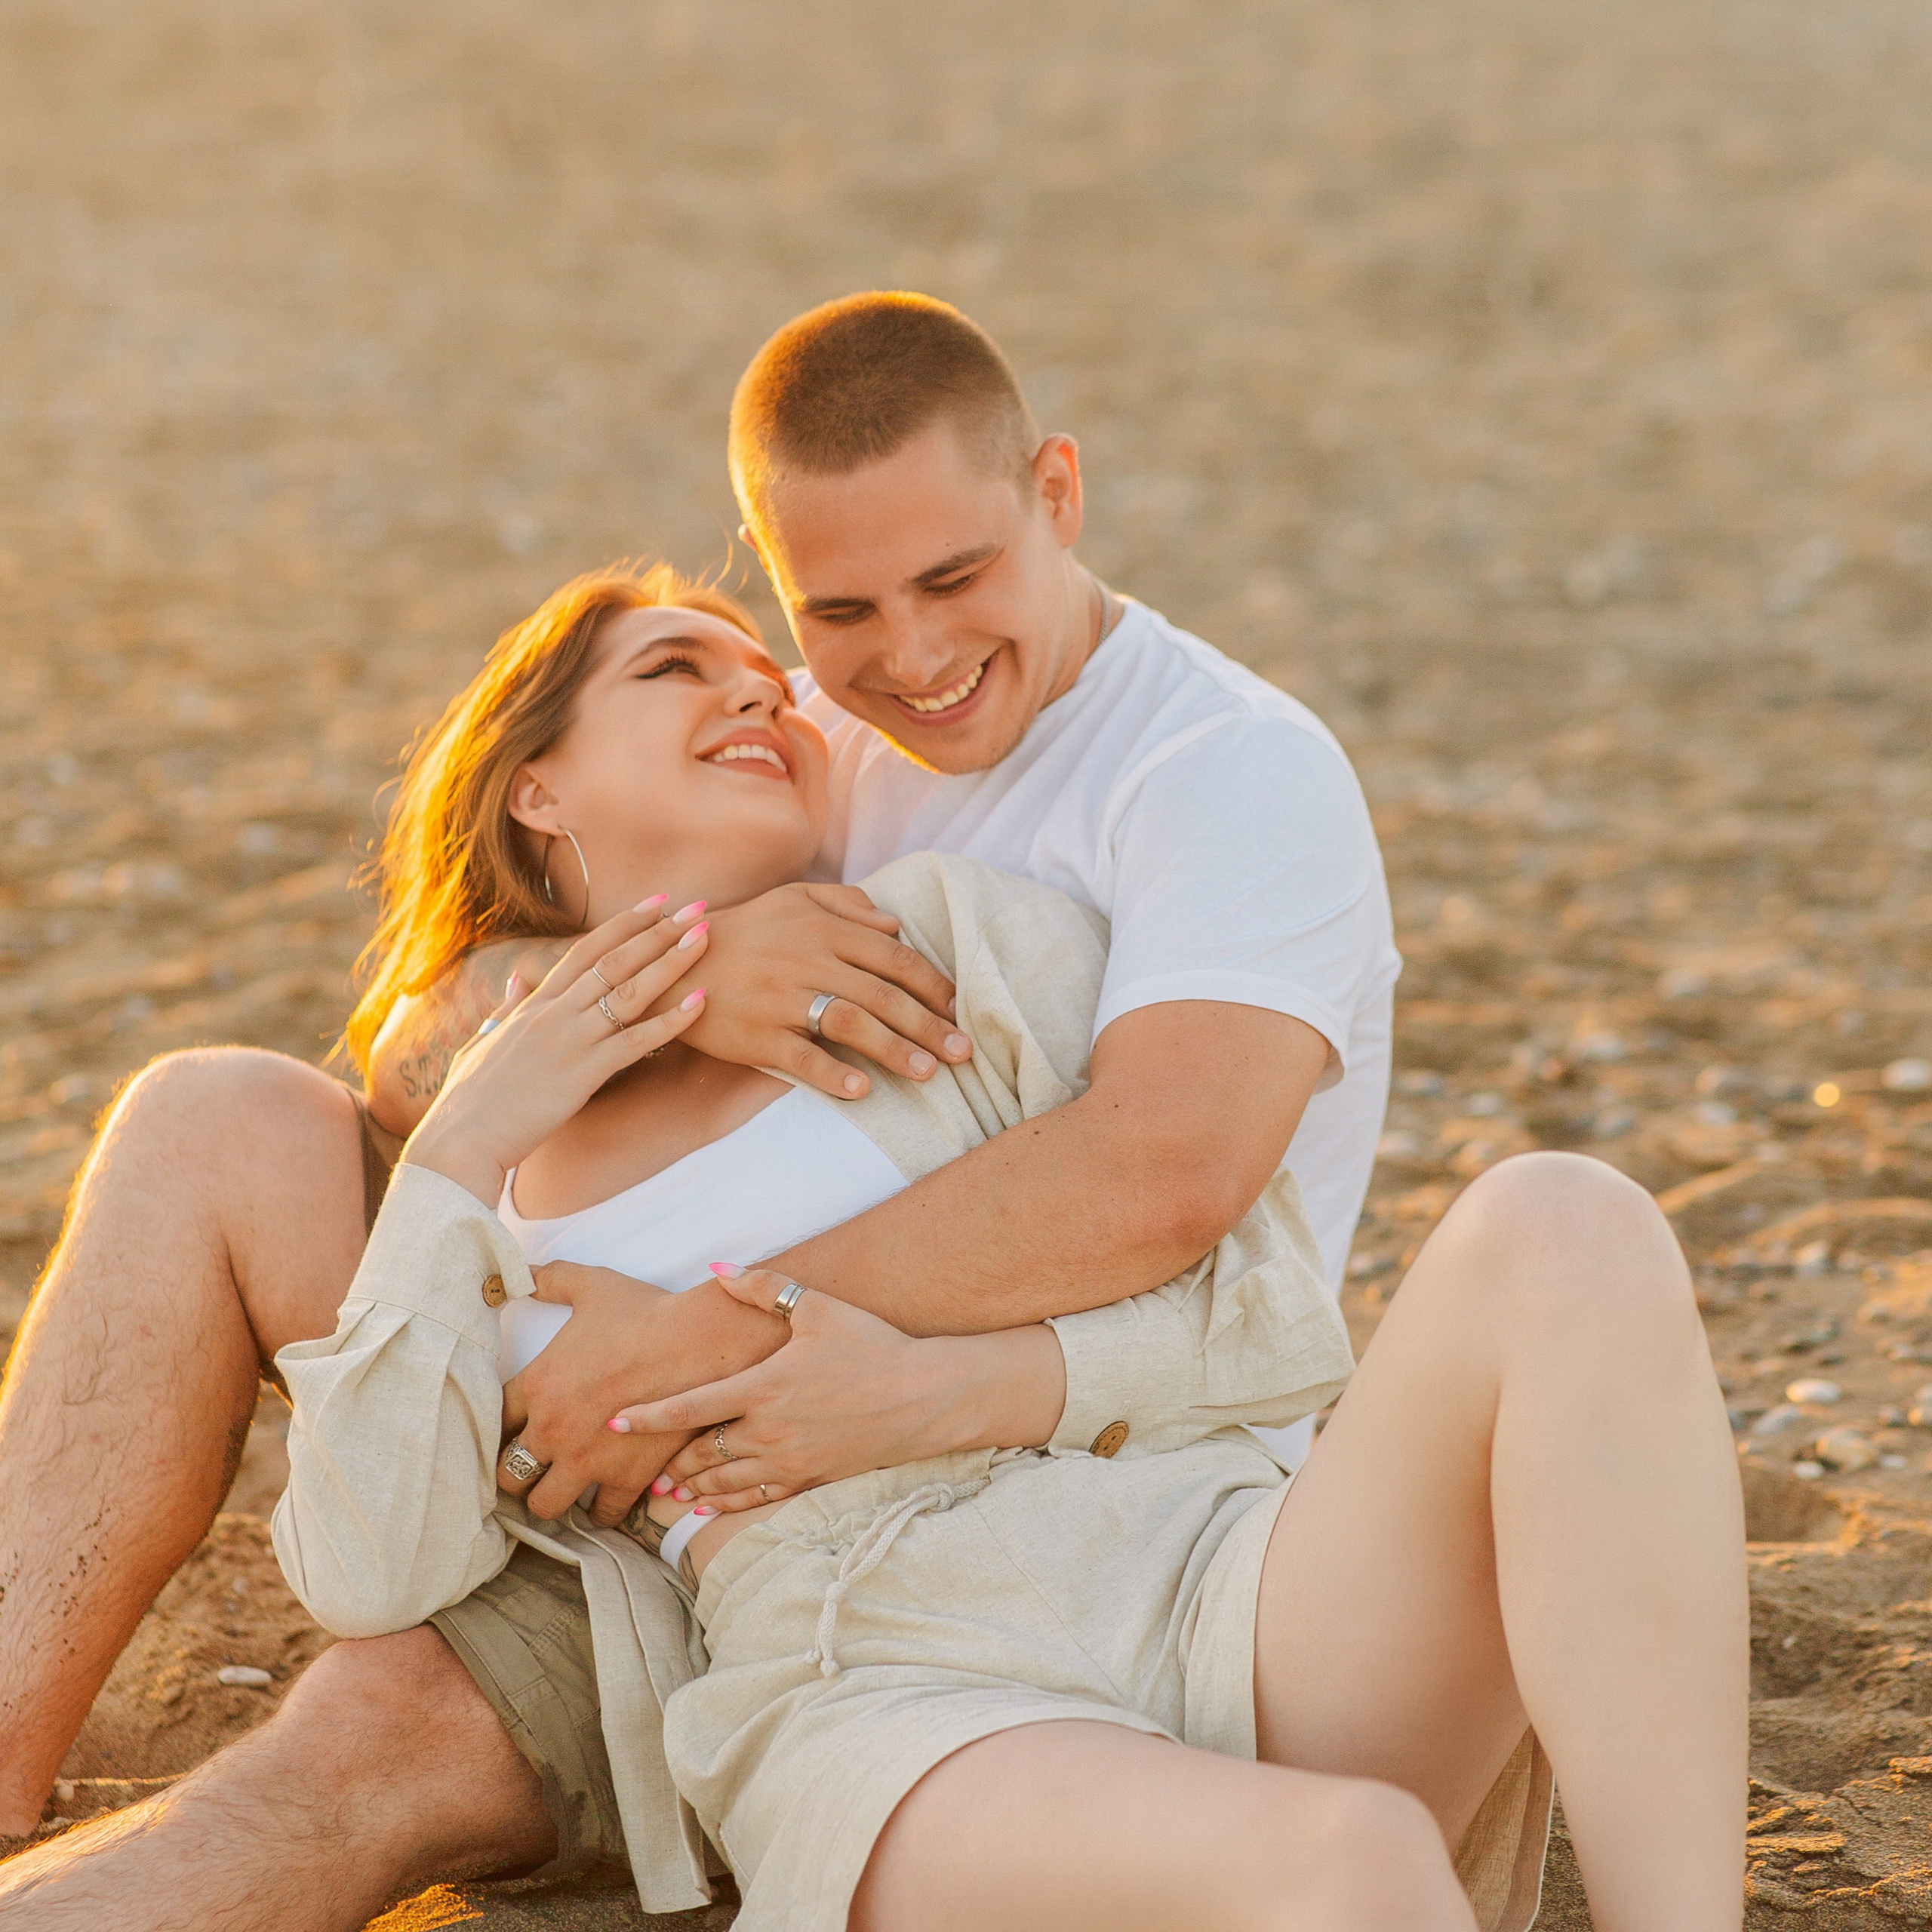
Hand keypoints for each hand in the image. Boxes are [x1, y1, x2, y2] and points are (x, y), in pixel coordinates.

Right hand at [403, 899, 709, 1204]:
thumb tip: (517, 980)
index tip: (657, 903)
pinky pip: (636, 1040)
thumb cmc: (467, 1102)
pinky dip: (671, 1021)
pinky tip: (702, 1003)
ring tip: (706, 936)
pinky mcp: (583, 1073)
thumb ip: (504, 1010)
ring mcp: (570, 1040)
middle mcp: (554, 1013)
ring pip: (631, 990)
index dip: (624, 924)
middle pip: (615, 959)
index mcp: (533, 1006)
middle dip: (659, 930)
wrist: (458, 1142)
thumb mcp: (481, 1043)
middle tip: (698, 907)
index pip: (585, 951)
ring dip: (672, 961)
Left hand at [498, 1262, 786, 1524]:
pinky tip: (608, 1493)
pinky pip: (602, 1515)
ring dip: (552, 1496)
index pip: (492, 1425)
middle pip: (508, 1476)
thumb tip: (519, 1273)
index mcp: (536, 1385)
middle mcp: (552, 1430)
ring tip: (564, 1486)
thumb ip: (549, 1279)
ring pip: (546, 1506)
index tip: (512, 1431)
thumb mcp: (591, 1284)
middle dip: (519, 1473)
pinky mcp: (627, 1478)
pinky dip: (603, 1509)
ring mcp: (588, 1459)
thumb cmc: (645, 1310)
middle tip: (535, 1465)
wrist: (701, 1341)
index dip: (499, 1430)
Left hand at [607, 1267, 973, 1510]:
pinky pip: (757, 1500)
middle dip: (668, 1462)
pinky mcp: (811, 1479)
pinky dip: (727, 1507)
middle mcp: (771, 1430)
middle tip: (637, 1467)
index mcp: (764, 1386)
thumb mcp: (818, 1307)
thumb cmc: (873, 1345)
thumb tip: (718, 1269)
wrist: (925, 1395)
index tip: (614, 1423)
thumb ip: (764, 1289)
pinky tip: (710, 1510)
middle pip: (702, 1453)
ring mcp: (791, 1460)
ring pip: (726, 1483)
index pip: (691, 1407)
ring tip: (665, 1494)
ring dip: (691, 1489)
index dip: (649, 1417)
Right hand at [679, 882, 971, 1100]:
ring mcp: (781, 998)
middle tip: (963, 1052)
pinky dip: (832, 1074)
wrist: (673, 962)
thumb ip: (846, 905)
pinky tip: (861, 1090)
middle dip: (928, 1025)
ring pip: (850, 1023)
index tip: (958, 1010)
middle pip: (881, 994)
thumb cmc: (744, 931)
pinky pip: (800, 1056)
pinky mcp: (756, 1034)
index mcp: (821, 928)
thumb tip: (896, 925)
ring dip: (894, 1050)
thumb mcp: (792, 900)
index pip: (892, 957)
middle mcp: (806, 960)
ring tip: (928, 1074)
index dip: (931, 985)